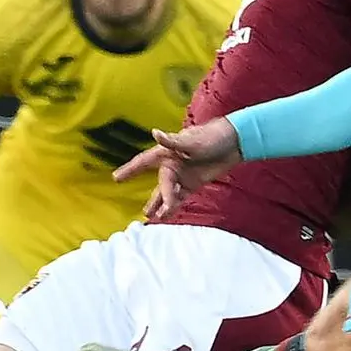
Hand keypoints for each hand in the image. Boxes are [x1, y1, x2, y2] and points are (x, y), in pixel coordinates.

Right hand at [113, 118, 243, 218]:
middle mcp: (171, 165)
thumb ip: (173, 141)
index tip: (116, 178)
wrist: (234, 143)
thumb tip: (154, 133)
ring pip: (166, 193)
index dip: (130, 169)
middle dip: (157, 199)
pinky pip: (180, 197)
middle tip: (149, 213)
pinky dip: (174, 205)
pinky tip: (168, 214)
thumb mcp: (192, 140)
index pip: (144, 162)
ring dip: (161, 205)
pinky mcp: (192, 184)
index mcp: (167, 152)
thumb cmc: (211, 136)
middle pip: (161, 185)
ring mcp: (181, 176)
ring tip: (154, 217)